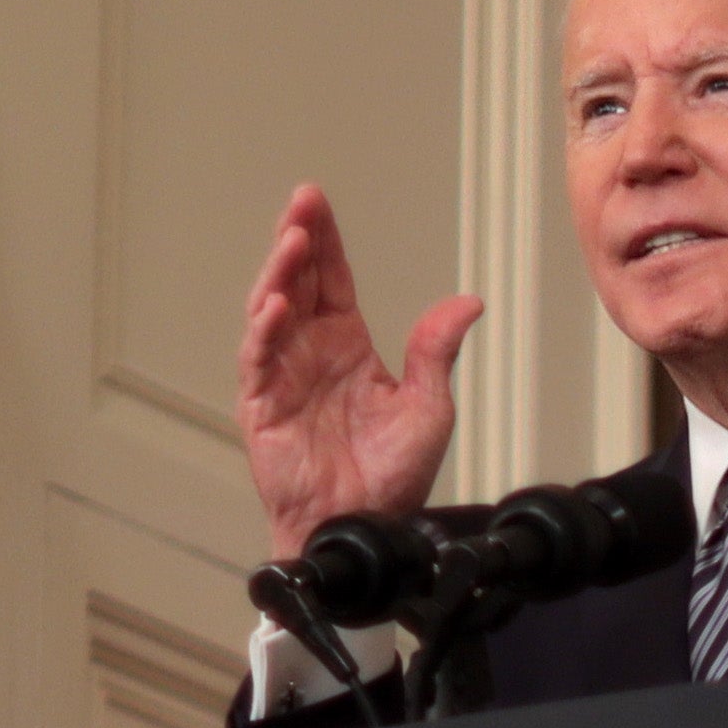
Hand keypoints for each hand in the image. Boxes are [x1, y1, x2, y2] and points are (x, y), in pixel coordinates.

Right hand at [232, 184, 483, 555]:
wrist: (365, 527)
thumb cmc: (392, 477)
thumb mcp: (428, 407)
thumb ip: (436, 351)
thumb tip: (469, 301)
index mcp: (346, 346)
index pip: (331, 280)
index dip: (324, 240)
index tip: (316, 200)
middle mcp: (309, 352)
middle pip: (298, 282)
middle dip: (297, 239)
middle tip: (302, 202)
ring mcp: (282, 376)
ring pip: (272, 311)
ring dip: (279, 274)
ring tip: (292, 240)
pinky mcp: (263, 406)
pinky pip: (259, 360)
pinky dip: (265, 331)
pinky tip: (277, 306)